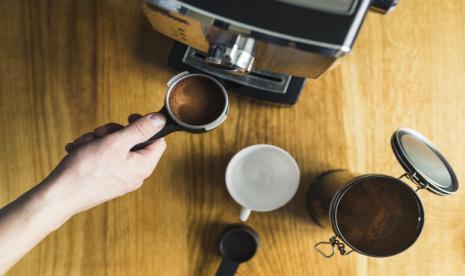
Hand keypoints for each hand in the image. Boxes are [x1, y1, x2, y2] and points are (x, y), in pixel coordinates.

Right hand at [51, 112, 166, 214]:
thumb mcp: (116, 142)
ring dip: (99, 140)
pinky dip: (91, 151)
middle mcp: (135, 174)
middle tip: (99, 133)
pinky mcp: (106, 181)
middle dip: (114, 133)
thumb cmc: (88, 170)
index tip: (129, 118)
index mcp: (143, 166)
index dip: (147, 126)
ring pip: (115, 148)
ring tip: (84, 144)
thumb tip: (160, 120)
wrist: (60, 195)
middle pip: (134, 142)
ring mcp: (120, 178)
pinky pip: (104, 159)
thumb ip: (140, 130)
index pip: (158, 141)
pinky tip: (77, 151)